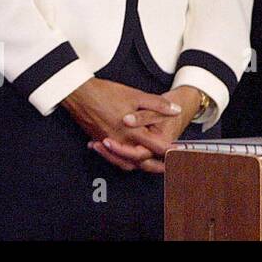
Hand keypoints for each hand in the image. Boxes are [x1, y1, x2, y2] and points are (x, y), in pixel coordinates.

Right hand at [62, 77, 183, 172]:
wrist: (80, 94)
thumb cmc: (106, 94)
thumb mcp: (137, 95)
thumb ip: (158, 105)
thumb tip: (175, 110)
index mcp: (133, 131)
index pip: (156, 147)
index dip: (171, 150)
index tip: (180, 152)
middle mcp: (121, 141)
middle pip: (143, 161)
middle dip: (158, 166)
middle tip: (170, 167)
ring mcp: (109, 144)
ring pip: (127, 163)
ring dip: (141, 166)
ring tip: (153, 167)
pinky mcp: (100, 141)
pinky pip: (114, 158)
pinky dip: (123, 161)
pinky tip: (128, 158)